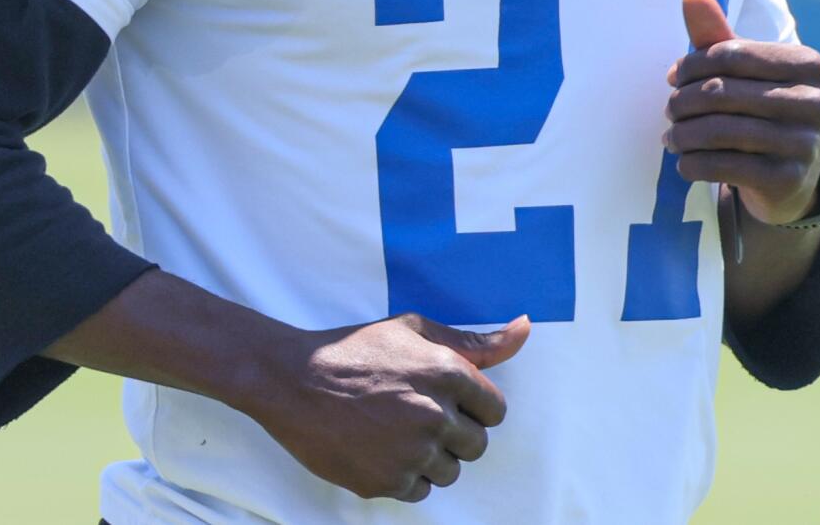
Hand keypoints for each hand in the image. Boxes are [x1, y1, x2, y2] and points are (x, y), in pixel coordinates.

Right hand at [245, 311, 529, 501]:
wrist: (294, 381)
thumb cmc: (355, 349)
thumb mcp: (413, 330)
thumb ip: (474, 340)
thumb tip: (525, 329)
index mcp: (445, 372)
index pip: (495, 409)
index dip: (474, 406)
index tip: (450, 401)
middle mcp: (435, 414)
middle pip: (477, 445)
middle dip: (455, 432)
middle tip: (418, 413)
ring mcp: (411, 452)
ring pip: (450, 472)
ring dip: (431, 456)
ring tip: (396, 429)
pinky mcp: (387, 481)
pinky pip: (419, 490)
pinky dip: (405, 475)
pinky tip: (380, 447)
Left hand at [665, 0, 819, 224]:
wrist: (789, 175)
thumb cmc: (758, 106)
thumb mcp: (742, 69)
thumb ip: (716, 32)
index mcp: (807, 64)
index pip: (729, 53)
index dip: (691, 65)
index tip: (672, 77)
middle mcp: (814, 102)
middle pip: (720, 92)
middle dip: (683, 102)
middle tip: (669, 110)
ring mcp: (805, 143)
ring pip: (718, 131)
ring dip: (682, 135)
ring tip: (670, 136)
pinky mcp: (789, 180)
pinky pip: (723, 166)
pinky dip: (693, 163)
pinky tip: (684, 161)